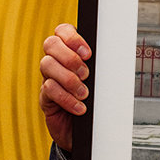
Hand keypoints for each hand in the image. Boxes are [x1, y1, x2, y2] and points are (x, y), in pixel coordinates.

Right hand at [39, 24, 91, 150]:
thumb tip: (115, 54)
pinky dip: (66, 98)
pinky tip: (80, 107)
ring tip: (84, 93)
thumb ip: (102, 65)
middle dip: (70, 57)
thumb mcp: (101, 79)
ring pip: (47, 65)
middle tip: (86, 73)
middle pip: (50, 44)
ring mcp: (48, 77)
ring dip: (69, 79)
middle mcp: (56, 61)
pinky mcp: (45, 97)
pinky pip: (48, 90)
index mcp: (70, 50)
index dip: (72, 37)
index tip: (88, 53)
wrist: (87, 129)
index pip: (62, 30)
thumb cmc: (97, 99)